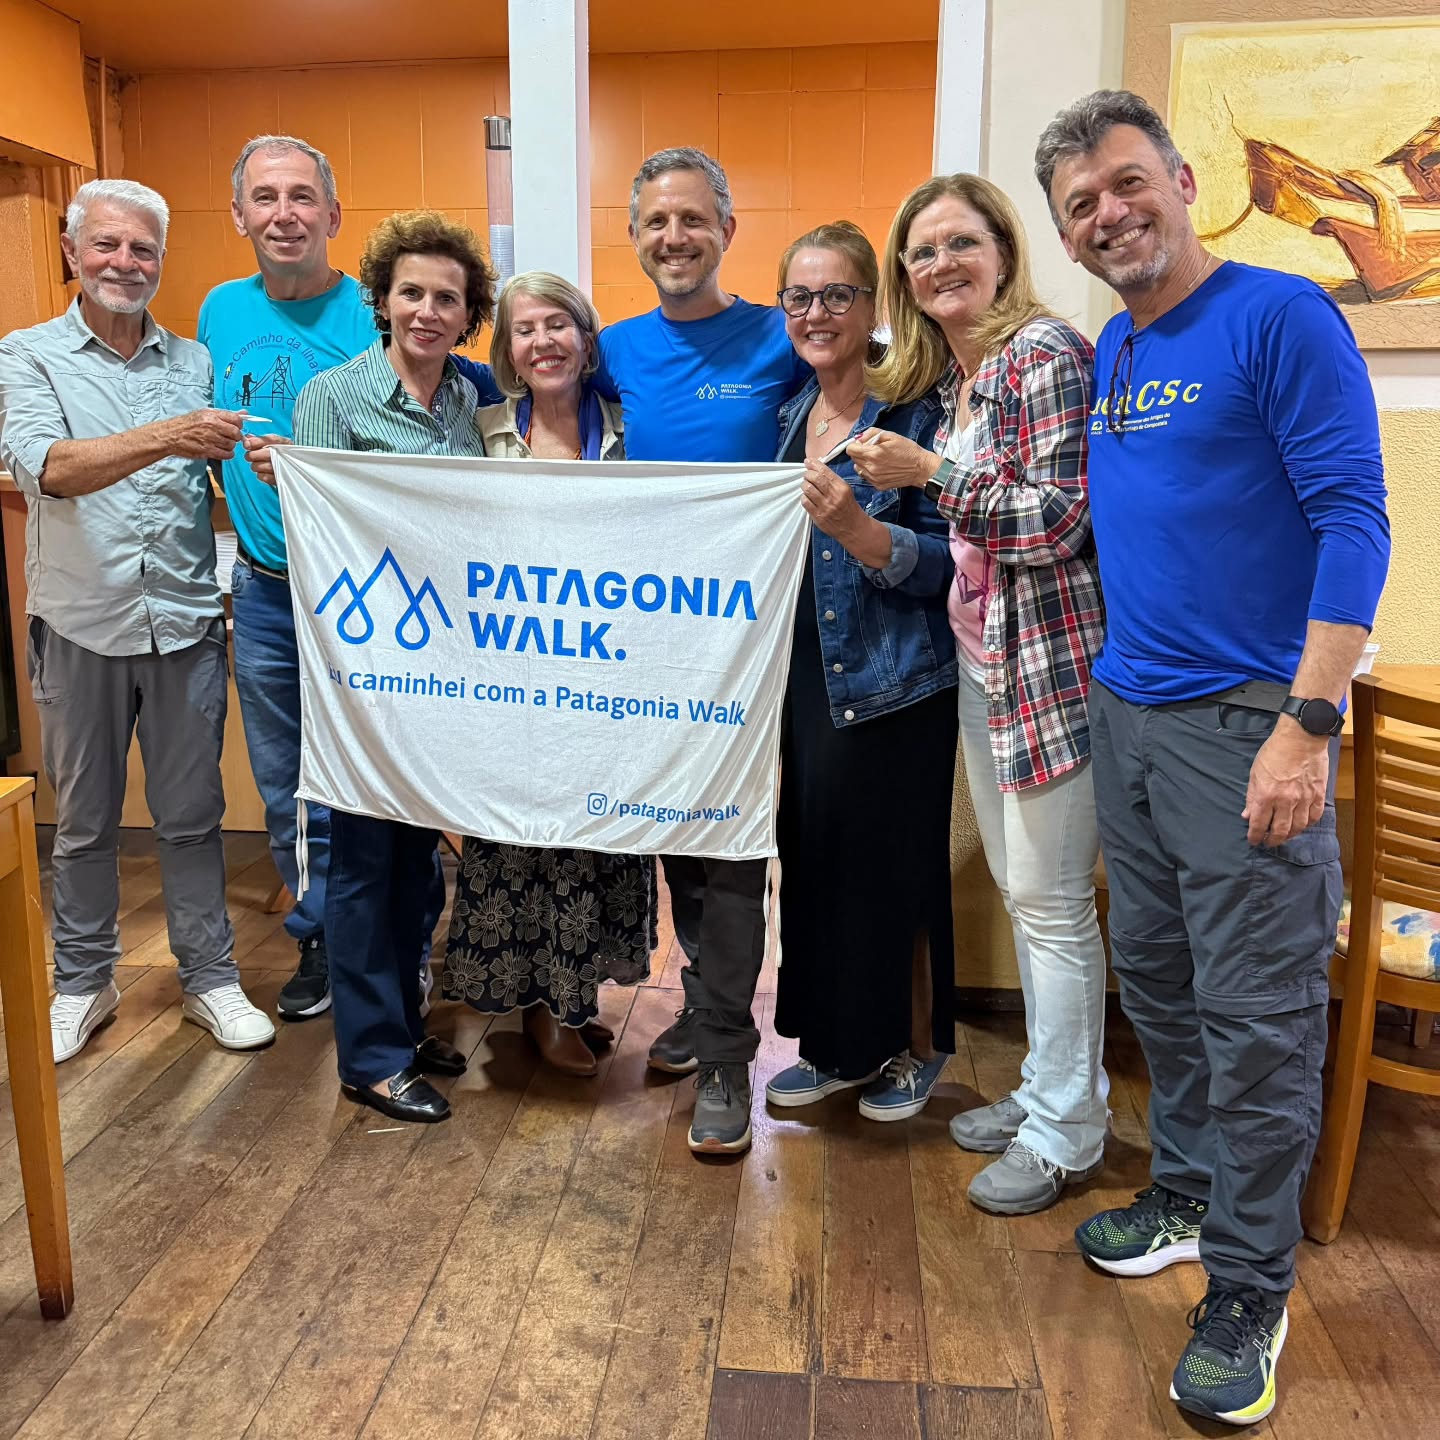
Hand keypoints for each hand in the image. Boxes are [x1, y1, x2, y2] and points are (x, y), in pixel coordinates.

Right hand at [165, 409, 244, 461]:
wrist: (171, 435)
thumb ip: (225, 414)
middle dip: (236, 436)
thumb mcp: (205, 414)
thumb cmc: (188, 424)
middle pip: (236, 433)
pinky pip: (226, 454)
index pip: (236, 419)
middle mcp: (212, 426)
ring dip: (230, 445)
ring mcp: (210, 439)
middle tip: (230, 437)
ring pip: (232, 445)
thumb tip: (244, 413)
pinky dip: (227, 454)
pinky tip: (221, 450)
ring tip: (222, 443)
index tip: (236, 427)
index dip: (239, 424)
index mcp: (212, 415)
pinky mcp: (207, 450)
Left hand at [242, 432, 289, 486]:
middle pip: (265, 453)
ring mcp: (283, 468)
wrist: (294, 469)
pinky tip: (264, 472)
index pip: (271, 439)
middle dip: (252, 455)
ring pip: (261, 466)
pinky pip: (263, 477)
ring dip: (256, 466)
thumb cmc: (279, 454)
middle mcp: (285, 455)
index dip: (256, 442)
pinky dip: (261, 474)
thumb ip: (259, 440)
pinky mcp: (279, 479)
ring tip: (258, 464)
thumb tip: (246, 438)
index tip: (246, 444)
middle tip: (250, 456)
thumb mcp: (272, 443)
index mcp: (284, 443)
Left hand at [801, 458, 866, 542]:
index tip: (808, 461)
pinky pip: (805, 502)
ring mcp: (825, 507)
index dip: (814, 464)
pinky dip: (804, 497)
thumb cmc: (848, 506)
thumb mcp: (845, 490)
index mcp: (841, 487)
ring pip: (808, 489)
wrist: (853, 528)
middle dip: (807, 474)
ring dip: (804, 485)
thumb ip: (832, 479)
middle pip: (815, 479)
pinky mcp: (818, 517)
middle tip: (807, 475)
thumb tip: (816, 467)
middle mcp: (833, 496)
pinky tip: (808, 497)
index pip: (824, 472)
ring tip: (806, 485)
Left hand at [846, 428, 939, 491]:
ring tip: (877, 459)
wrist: (920, 468)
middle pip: (853, 459)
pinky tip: (881, 468)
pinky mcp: (878, 486)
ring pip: (858, 468)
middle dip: (860, 453)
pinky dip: (870, 472)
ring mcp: (874, 479)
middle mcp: (871, 468)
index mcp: (873, 454)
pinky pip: (866, 477)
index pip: (850, 450)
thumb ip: (871, 434)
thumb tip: (859, 438)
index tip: (862, 443)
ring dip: (863, 463)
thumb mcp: (891, 435)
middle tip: (873, 450)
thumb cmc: (907, 449)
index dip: (855, 444)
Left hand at [1242, 719, 1329, 845]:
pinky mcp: (1318, 794)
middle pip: (1280, 830)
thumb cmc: (1274, 752)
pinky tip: (1302, 825)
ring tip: (1284, 836)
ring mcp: (1304, 799)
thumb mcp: (1255, 773)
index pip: (1259, 824)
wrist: (1301, 738)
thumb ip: (1251, 796)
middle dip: (1273, 840)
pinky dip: (1307, 824)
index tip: (1254, 841)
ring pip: (1298, 827)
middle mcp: (1285, 801)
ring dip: (1290, 835)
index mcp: (1266, 796)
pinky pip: (1314, 816)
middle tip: (1269, 842)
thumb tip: (1247, 815)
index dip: (1255, 836)